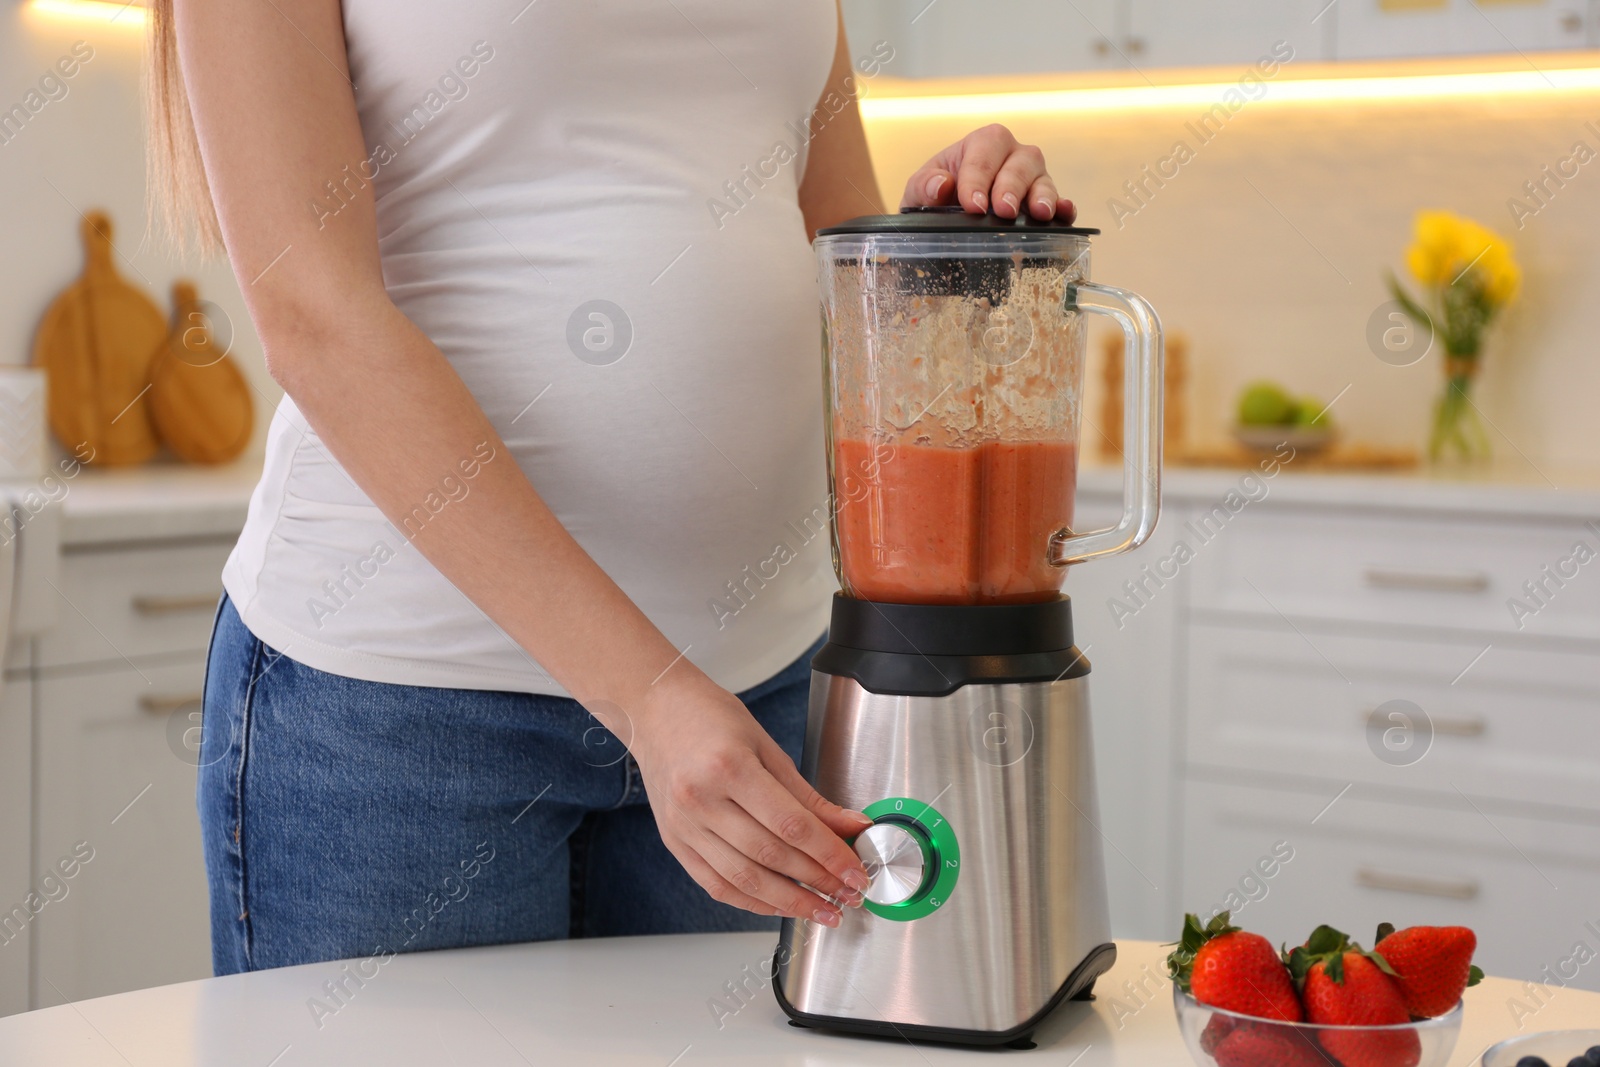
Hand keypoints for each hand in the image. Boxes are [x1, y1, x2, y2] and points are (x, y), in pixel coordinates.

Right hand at [628, 669, 871, 925]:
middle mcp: (702, 800)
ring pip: (744, 880)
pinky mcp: (675, 843)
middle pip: (771, 856)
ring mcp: (684, 826)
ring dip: (790, 902)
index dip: (829, 854)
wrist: (655, 711)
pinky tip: (781, 905)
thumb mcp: (766, 745)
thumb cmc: (709, 717)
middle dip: (818, 881)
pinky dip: (753, 902)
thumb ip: (808, 794)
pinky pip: (717, 885)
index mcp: (729, 767)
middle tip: (849, 893)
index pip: (792, 825)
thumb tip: (849, 826)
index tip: (856, 871)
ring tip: (823, 909)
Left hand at [901, 123, 1075, 222]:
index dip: (978, 178)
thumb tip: (941, 185)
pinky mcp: (1045, 203)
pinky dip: (1064, 209)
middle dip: (1011, 186)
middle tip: (1002, 210)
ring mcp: (1032, 179)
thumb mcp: (918, 192)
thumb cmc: (935, 198)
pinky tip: (1064, 216)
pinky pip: (1061, 202)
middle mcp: (1012, 156)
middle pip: (1021, 161)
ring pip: (1043, 179)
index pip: (984, 153)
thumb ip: (924, 186)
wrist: (945, 219)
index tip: (971, 205)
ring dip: (1042, 195)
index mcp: (981, 144)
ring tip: (1039, 213)